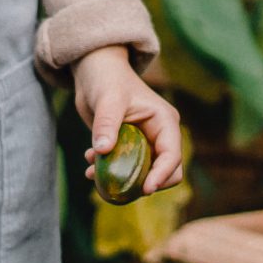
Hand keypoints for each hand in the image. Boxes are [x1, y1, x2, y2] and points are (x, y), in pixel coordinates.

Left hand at [70, 48, 183, 196]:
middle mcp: (160, 135)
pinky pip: (127, 169)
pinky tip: (90, 164)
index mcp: (164, 121)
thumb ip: (106, 124)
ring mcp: (146, 142)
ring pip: (144, 174)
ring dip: (123, 179)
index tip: (145, 190)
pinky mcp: (130, 147)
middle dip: (142, 183)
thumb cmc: (107, 79)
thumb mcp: (107, 99)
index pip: (172, 155)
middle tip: (118, 187)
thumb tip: (103, 150)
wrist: (95, 71)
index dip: (162, 175)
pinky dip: (110, 172)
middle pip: (166, 172)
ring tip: (93, 173)